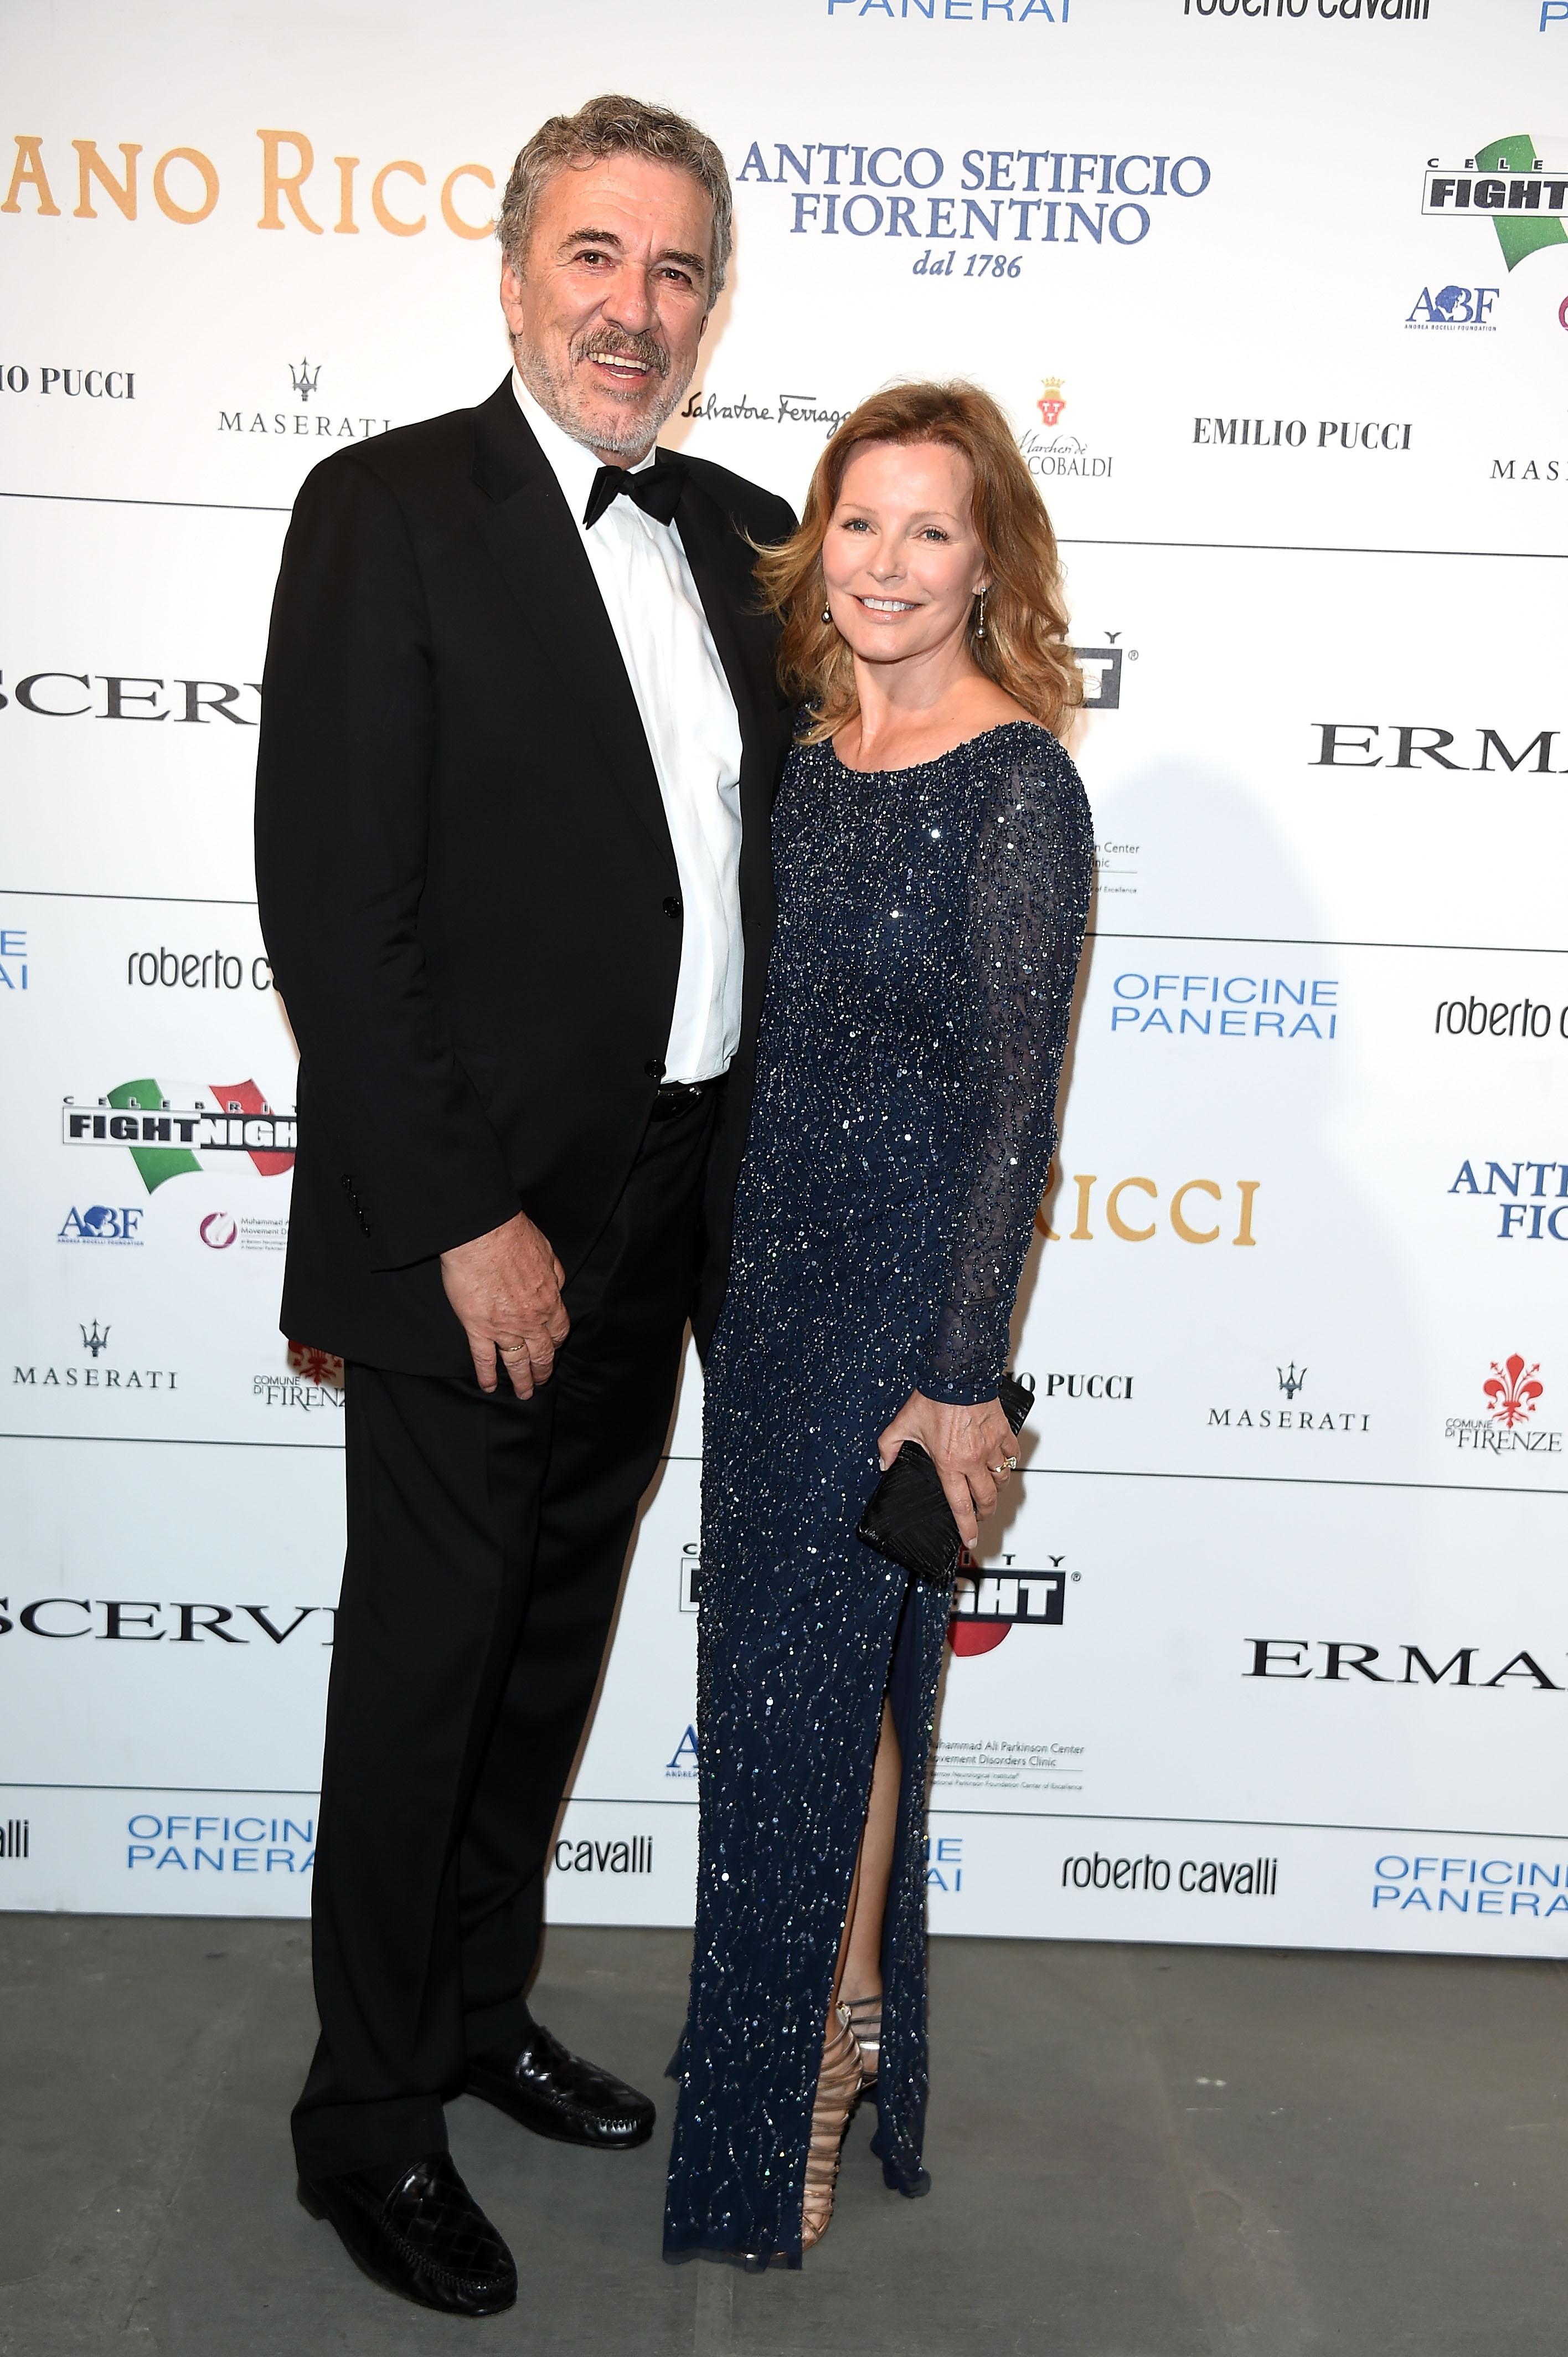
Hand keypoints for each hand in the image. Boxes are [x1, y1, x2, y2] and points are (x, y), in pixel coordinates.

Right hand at [440, 1211, 568, 1398]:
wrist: (482, 1235)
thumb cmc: (513, 1237)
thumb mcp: (548, 1253)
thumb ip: (555, 1274)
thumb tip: (557, 1287)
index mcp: (549, 1300)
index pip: (558, 1331)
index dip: (556, 1343)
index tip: (553, 1349)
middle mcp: (530, 1320)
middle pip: (541, 1353)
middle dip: (542, 1370)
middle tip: (541, 1382)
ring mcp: (503, 1327)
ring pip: (516, 1361)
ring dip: (521, 1380)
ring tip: (523, 1393)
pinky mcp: (478, 1327)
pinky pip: (484, 1358)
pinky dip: (487, 1375)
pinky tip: (489, 1387)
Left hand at [876, 1390, 1017, 1552]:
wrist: (957, 1374)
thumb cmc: (932, 1397)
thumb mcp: (903, 1424)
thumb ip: (888, 1447)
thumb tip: (883, 1464)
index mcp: (949, 1464)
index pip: (961, 1506)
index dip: (967, 1527)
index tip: (970, 1539)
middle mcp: (973, 1460)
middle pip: (986, 1499)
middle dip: (984, 1513)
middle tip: (981, 1516)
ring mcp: (991, 1447)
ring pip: (1001, 1479)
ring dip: (996, 1489)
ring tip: (989, 1490)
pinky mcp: (1003, 1433)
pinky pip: (1012, 1455)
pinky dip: (1009, 1463)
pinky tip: (1002, 1463)